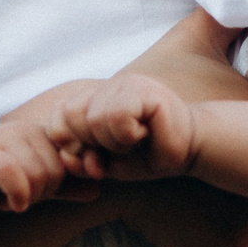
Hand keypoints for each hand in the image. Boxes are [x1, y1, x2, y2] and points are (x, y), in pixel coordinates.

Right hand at [0, 119, 72, 213]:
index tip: (47, 190)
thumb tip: (98, 189)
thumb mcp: (37, 185)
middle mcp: (25, 130)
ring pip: (38, 174)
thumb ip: (67, 186)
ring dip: (27, 196)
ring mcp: (3, 139)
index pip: (74, 159)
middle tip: (22, 194)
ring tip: (10, 195)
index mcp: (42, 133)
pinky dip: (16, 195)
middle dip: (43, 192)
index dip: (65, 181)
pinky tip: (10, 203)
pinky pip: (12, 174)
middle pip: (56, 171)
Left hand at [57, 73, 197, 181]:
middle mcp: (107, 85)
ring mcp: (126, 84)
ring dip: (114, 143)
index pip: (57, 116)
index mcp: (94, 98)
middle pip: (71, 116)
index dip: (69, 142)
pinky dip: (127, 136)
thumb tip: (67, 156)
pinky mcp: (145, 90)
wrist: (190, 151)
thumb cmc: (148, 155)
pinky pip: (117, 117)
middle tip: (120, 148)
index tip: (95, 155)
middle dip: (92, 143)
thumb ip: (79, 158)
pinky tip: (145, 135)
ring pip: (95, 118)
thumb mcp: (105, 162)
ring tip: (136, 141)